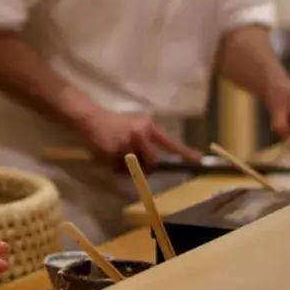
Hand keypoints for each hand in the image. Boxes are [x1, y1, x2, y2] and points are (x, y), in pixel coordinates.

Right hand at [79, 109, 203, 168]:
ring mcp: (125, 145)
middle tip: (140, 163)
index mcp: (147, 127)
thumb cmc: (116, 122)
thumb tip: (159, 161)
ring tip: (120, 155)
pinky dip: (116, 167)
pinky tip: (110, 156)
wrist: (91, 118)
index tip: (198, 160)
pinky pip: (120, 170)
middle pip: (153, 162)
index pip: (169, 143)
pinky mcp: (112, 154)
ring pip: (135, 168)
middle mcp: (139, 135)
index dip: (184, 153)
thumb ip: (149, 138)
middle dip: (148, 166)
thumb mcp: (136, 124)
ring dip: (129, 167)